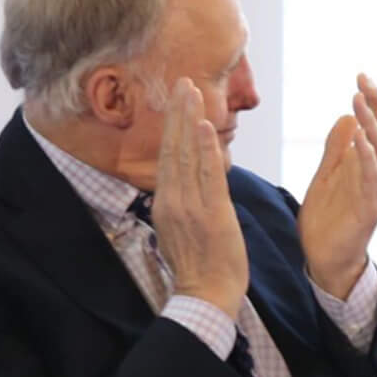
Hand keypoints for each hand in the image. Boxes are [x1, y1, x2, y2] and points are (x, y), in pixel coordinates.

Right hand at [152, 78, 248, 311]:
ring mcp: (190, 205)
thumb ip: (185, 201)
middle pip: (172, 148)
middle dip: (177, 113)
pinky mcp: (210, 213)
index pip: (168, 156)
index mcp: (166, 202)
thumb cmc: (201, 265)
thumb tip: (190, 182)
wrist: (206, 295)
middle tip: (182, 81)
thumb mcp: (184, 228)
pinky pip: (207, 176)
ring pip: (186, 155)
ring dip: (189, 120)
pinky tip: (204, 126)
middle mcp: (173, 200)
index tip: (178, 100)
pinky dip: (204, 150)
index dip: (172, 126)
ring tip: (191, 90)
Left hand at [297, 75, 376, 299]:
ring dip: (369, 124)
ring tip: (359, 100)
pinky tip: (360, 138)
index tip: (361, 77)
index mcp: (361, 167)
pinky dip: (367, 157)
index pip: (370, 128)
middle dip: (374, 106)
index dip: (369, 103)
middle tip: (365, 80)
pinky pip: (370, 179)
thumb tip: (346, 119)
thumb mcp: (325, 178)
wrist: (326, 263)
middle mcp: (372, 176)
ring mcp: (372, 192)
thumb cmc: (327, 223)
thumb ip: (336, 151)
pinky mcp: (368, 210)